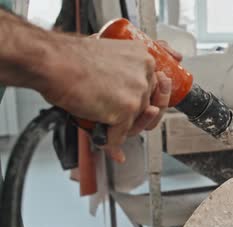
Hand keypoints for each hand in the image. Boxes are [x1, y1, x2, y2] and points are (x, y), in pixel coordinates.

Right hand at [39, 36, 180, 161]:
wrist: (53, 62)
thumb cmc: (70, 58)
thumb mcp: (108, 54)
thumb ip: (123, 70)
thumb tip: (123, 90)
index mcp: (143, 58)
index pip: (155, 87)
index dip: (147, 101)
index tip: (144, 109)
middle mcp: (145, 75)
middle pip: (149, 107)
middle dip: (136, 119)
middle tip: (126, 124)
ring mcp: (137, 94)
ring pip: (136, 123)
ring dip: (122, 131)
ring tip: (110, 131)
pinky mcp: (125, 111)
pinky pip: (120, 136)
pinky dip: (110, 142)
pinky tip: (105, 141)